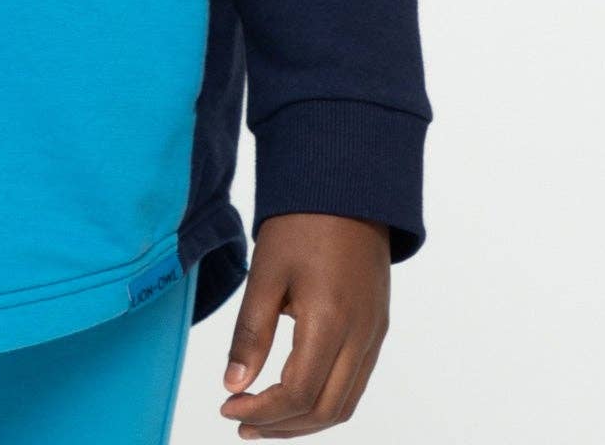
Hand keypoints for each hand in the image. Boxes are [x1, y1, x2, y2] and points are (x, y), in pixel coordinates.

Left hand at [218, 213, 390, 435]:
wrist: (348, 184)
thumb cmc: (301, 222)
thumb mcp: (266, 272)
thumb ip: (251, 332)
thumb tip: (233, 385)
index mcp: (331, 321)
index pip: (298, 393)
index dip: (262, 411)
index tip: (228, 407)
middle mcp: (361, 335)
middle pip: (326, 410)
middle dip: (282, 426)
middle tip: (240, 423)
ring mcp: (374, 333)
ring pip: (345, 402)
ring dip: (304, 420)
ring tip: (264, 419)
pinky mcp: (377, 327)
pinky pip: (355, 382)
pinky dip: (324, 400)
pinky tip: (294, 394)